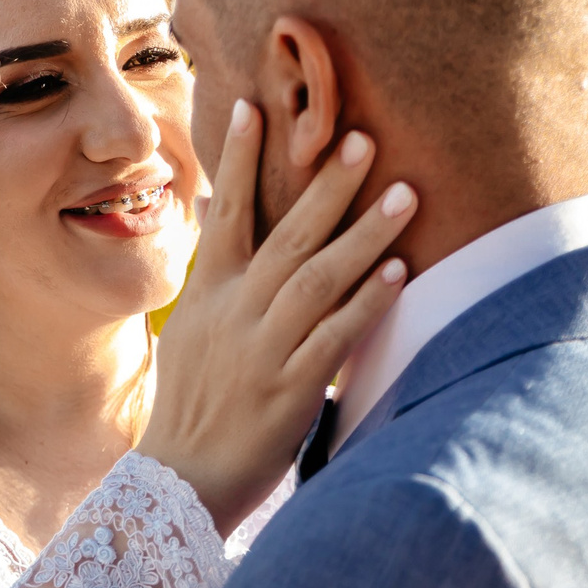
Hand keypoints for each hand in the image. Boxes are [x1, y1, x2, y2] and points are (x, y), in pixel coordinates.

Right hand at [137, 105, 416, 532]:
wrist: (182, 481)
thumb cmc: (191, 407)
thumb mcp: (188, 334)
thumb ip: (212, 279)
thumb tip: (213, 216)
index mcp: (206, 295)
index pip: (225, 214)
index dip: (239, 160)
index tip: (256, 107)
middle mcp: (232, 313)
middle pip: (286, 235)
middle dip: (326, 184)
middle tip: (363, 138)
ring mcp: (261, 348)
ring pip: (317, 277)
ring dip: (364, 234)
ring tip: (405, 193)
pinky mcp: (290, 387)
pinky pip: (334, 336)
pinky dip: (365, 304)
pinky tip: (398, 274)